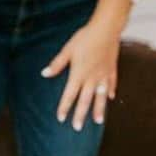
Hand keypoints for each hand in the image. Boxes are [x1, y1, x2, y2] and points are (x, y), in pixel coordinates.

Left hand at [42, 14, 123, 130]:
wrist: (107, 27)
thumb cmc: (85, 37)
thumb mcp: (68, 50)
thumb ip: (57, 64)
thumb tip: (44, 73)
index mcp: (78, 75)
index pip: (69, 95)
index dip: (64, 107)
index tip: (60, 119)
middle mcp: (91, 78)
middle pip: (85, 100)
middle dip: (80, 115)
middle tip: (77, 128)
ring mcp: (103, 74)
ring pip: (100, 96)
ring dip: (99, 109)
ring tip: (99, 121)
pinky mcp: (111, 68)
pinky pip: (111, 83)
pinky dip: (110, 91)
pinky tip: (110, 98)